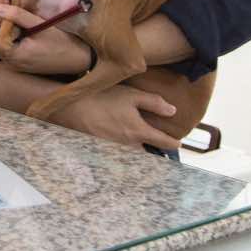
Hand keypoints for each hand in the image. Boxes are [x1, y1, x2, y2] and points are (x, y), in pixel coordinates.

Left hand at [0, 0, 90, 75]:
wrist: (79, 59)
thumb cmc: (62, 42)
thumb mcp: (40, 25)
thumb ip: (17, 15)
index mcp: (14, 56)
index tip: (3, 3)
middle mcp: (11, 63)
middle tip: (2, 2)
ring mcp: (16, 63)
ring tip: (8, 6)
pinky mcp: (22, 61)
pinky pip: (6, 46)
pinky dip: (7, 31)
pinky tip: (16, 18)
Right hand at [49, 85, 183, 150]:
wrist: (72, 108)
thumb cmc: (103, 98)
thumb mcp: (131, 95)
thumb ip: (154, 103)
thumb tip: (172, 112)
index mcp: (138, 132)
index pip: (162, 142)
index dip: (173, 143)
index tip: (178, 142)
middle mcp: (128, 145)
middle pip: (147, 154)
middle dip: (154, 152)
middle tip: (160, 147)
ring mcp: (114, 149)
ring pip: (132, 155)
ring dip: (138, 152)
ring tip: (140, 143)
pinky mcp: (101, 148)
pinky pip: (118, 154)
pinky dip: (123, 151)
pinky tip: (120, 140)